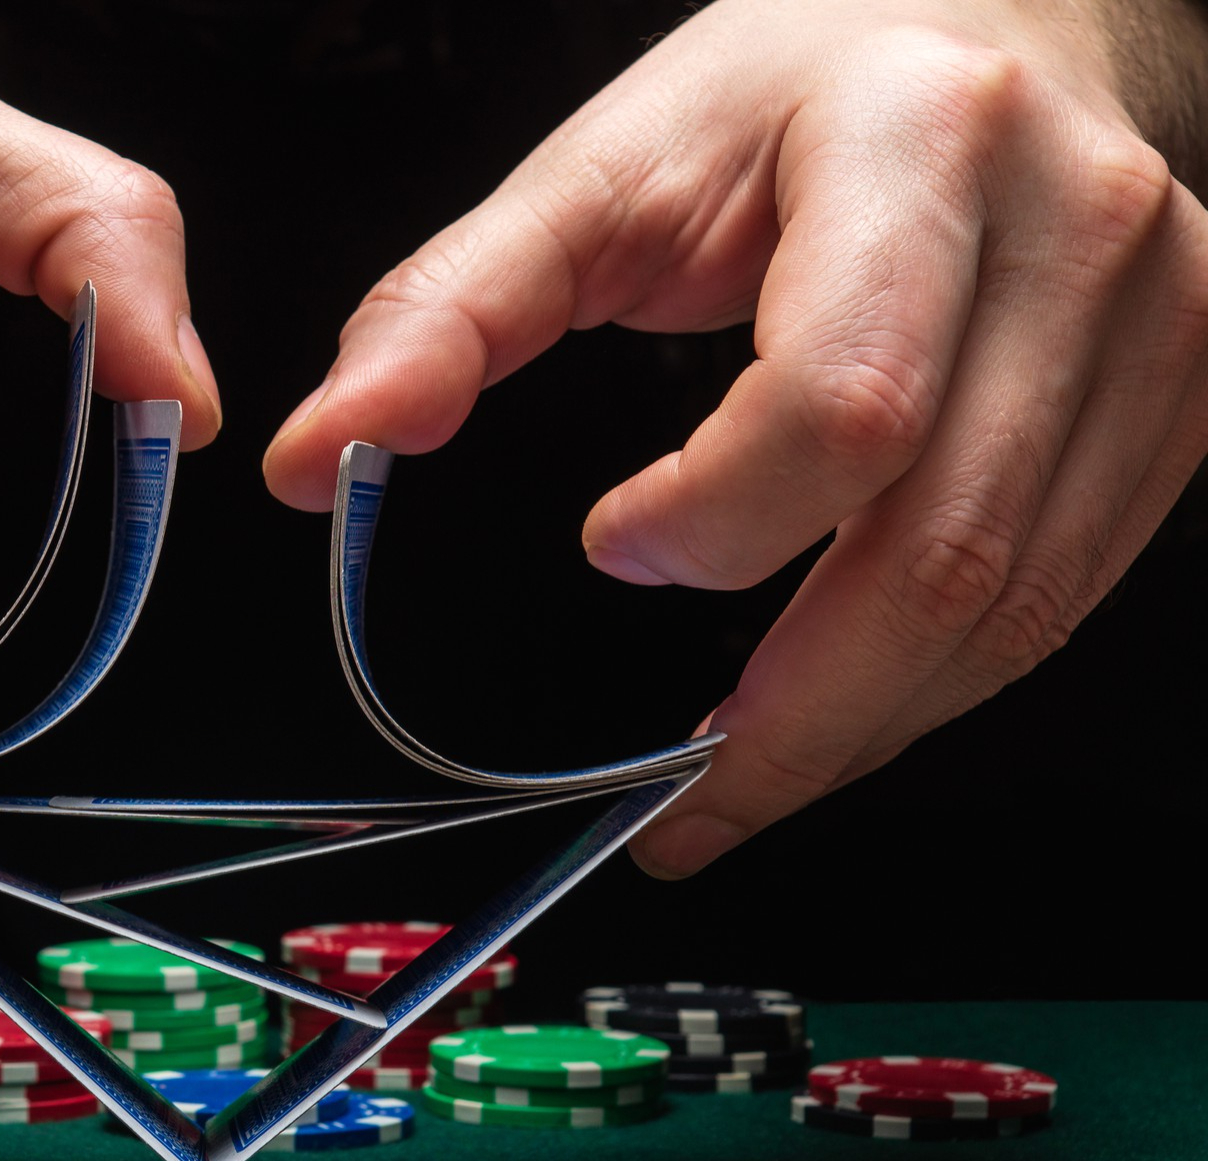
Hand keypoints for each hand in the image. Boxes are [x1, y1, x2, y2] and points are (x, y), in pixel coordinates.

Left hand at [260, 0, 1207, 875]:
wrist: (1013, 26)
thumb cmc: (797, 92)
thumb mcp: (607, 164)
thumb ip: (453, 307)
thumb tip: (319, 457)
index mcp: (919, 144)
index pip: (845, 401)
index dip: (722, 517)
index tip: (623, 546)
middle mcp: (1077, 235)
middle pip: (948, 546)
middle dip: (798, 716)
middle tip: (677, 802)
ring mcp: (1162, 328)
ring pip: (1016, 602)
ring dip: (864, 726)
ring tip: (741, 782)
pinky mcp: (1184, 403)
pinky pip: (1063, 595)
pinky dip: (938, 682)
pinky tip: (845, 708)